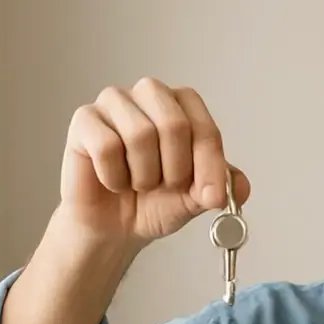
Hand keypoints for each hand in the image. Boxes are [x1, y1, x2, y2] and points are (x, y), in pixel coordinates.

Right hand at [57, 77, 249, 244]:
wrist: (115, 228)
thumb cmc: (155, 202)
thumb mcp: (198, 198)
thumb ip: (222, 186)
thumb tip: (239, 186)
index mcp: (182, 106)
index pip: (204, 125)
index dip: (210, 164)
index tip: (212, 197)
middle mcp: (149, 95)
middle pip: (174, 122)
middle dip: (176, 168)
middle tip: (167, 186)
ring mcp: (114, 102)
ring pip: (139, 134)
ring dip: (144, 175)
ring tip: (138, 183)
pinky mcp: (84, 120)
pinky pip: (106, 146)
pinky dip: (114, 176)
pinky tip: (113, 181)